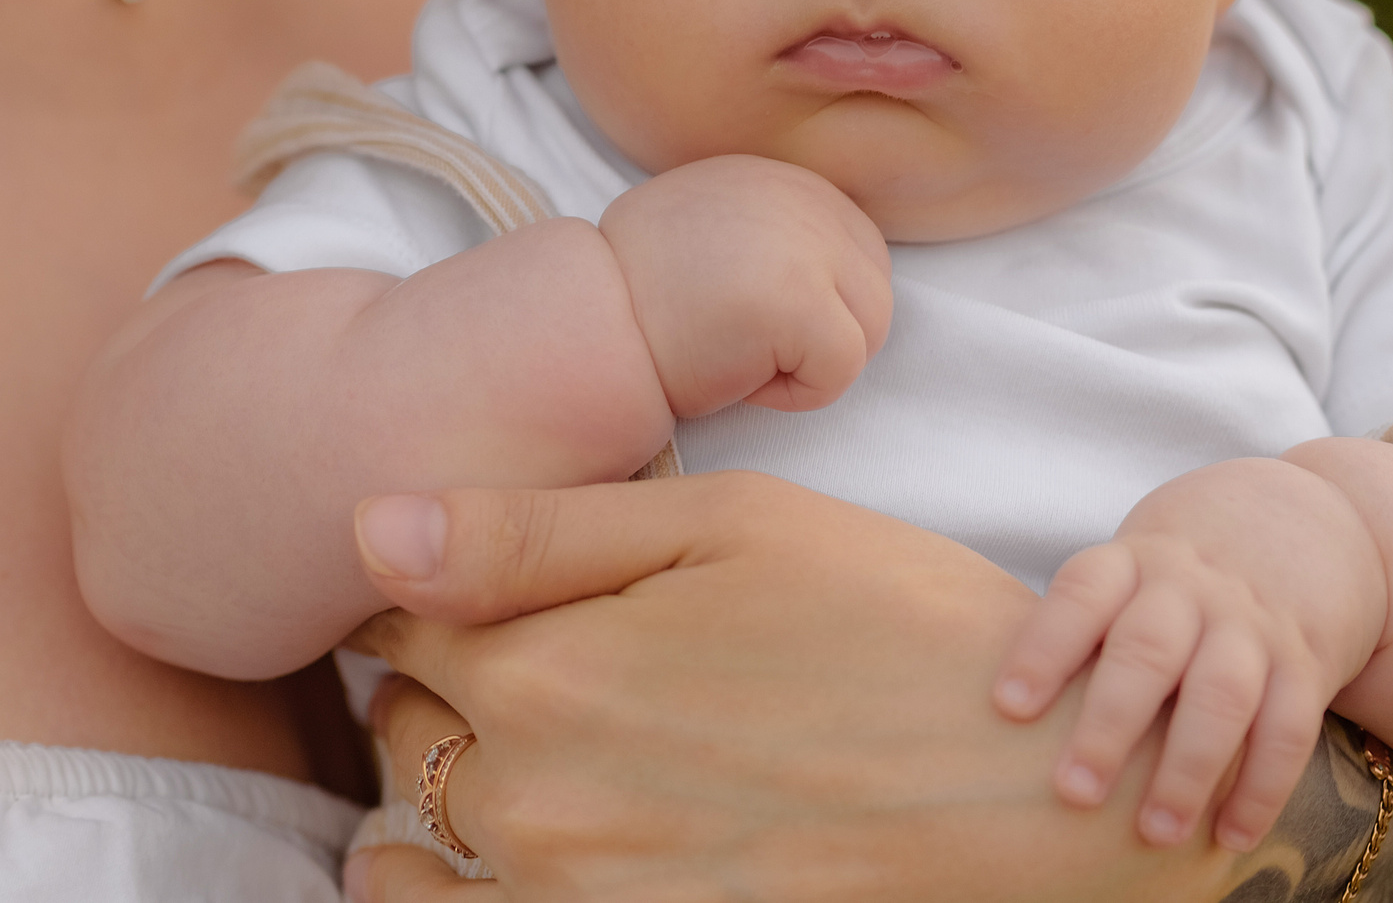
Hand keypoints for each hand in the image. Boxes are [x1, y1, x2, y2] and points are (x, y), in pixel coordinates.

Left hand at [342, 475, 1244, 902]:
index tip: (472, 579)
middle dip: (442, 685)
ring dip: (453, 790)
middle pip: (408, 730)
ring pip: (427, 842)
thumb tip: (366, 526)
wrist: (1026, 787)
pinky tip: (531, 847)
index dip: (433, 588)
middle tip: (518, 654)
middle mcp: (532, 800)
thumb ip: (536, 530)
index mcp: (544, 669)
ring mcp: (575, 896)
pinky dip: (462, 892)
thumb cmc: (891, 626)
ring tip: (532, 750)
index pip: (401, 620)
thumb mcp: (730, 525)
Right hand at [597, 154, 891, 415]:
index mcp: (782, 178)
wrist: (582, 330)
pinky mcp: (801, 296)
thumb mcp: (716, 237)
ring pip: (868, 331)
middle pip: (874, 292)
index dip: (809, 309)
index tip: (737, 315)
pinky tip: (735, 373)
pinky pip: (842, 368)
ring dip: (807, 364)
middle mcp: (801, 194)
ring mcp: (805, 240)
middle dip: (819, 336)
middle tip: (736, 340)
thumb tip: (828, 269)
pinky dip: (795, 394)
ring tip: (734, 351)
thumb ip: (776, 235)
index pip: (857, 257)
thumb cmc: (641, 306)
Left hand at [992, 458, 1388, 852]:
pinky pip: (1288, 727)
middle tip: (1074, 792)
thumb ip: (1090, 623)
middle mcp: (1193, 587)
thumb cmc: (1189, 563)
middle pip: (1147, 651)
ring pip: (1221, 695)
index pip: (1082, 594)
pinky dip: (1261, 787)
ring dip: (1187, 768)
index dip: (1043, 648)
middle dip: (1109, 724)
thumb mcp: (1138, 561)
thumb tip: (1006, 720)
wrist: (1310, 515)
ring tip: (1155, 833)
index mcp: (1137, 560)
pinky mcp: (1307, 660)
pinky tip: (1231, 836)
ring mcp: (1253, 623)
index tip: (1007, 707)